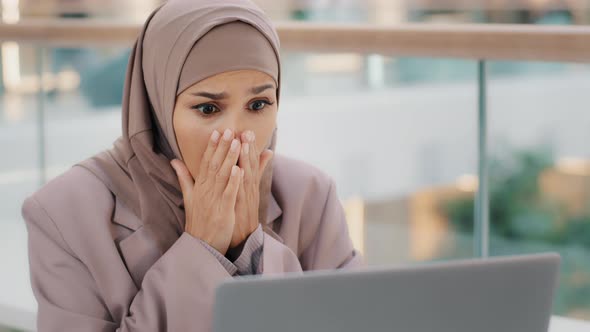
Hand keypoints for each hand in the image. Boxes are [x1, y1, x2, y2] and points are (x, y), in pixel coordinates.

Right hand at [171, 129, 242, 254]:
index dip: (211, 147)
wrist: (201, 245)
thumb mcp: (189, 197)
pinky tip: (239, 169)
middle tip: (229, 130)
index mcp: (199, 187)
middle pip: (214, 165)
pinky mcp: (223, 211)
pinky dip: (233, 181)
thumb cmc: (198, 221)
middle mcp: (205, 191)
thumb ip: (184, 178)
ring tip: (237, 143)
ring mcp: (214, 201)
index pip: (205, 163)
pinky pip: (229, 194)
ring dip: (229, 158)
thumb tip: (174, 161)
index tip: (217, 132)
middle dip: (222, 147)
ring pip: (223, 176)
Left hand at [230, 130, 272, 248]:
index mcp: (249, 183)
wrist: (244, 237)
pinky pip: (240, 190)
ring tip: (242, 142)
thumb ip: (257, 170)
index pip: (249, 161)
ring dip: (245, 158)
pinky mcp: (241, 206)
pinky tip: (238, 169)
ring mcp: (246, 196)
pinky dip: (240, 179)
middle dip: (248, 148)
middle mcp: (249, 188)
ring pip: (247, 174)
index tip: (245, 131)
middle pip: (250, 165)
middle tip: (246, 131)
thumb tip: (267, 152)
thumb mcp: (252, 190)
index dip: (248, 146)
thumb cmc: (244, 212)